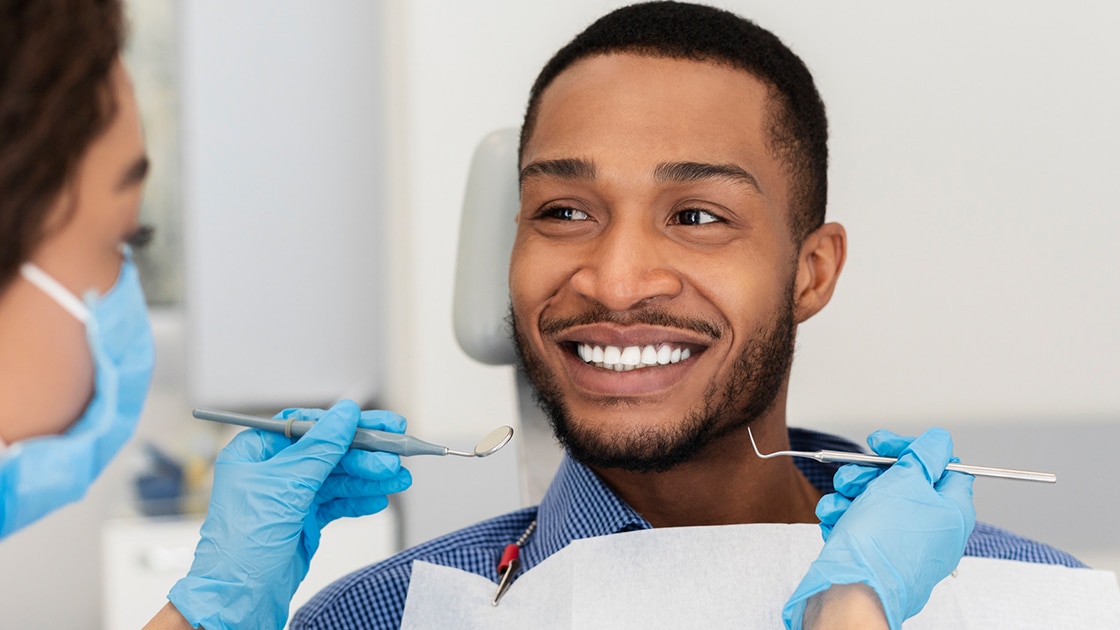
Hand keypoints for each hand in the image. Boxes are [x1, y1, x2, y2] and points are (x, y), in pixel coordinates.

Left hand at [167, 399, 411, 628]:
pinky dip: (359, 501)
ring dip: (369, 478)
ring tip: (398, 480)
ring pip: (337, 479)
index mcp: (255, 453)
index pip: (306, 426)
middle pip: (327, 452)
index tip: (376, 423)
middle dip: (364, 456)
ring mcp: (289, 497)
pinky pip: (337, 503)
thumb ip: (320, 448)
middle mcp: (272, 471)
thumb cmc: (241, 546)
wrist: (238, 600)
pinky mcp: (303, 520)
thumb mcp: (285, 487)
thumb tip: (345, 413)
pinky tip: (379, 499)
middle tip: (395, 457)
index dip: (344, 423)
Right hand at [783, 428, 975, 629]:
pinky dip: (845, 517)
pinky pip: (862, 526)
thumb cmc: (884, 541)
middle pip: (903, 483)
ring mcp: (905, 545)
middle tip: (853, 476)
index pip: (944, 466)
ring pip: (876, 503)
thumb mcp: (907, 482)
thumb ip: (924, 455)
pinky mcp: (879, 557)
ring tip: (838, 503)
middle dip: (870, 474)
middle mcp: (932, 529)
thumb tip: (938, 441)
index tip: (883, 446)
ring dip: (851, 494)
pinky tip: (834, 519)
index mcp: (952, 511)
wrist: (855, 590)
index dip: (912, 450)